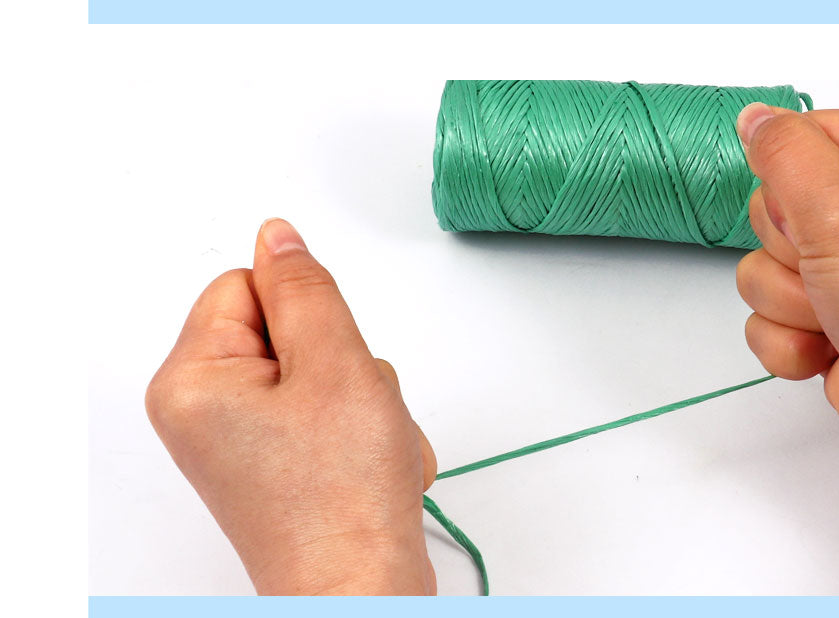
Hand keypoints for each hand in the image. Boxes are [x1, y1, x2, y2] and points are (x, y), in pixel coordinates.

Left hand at [145, 218, 437, 594]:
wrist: (364, 590)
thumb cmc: (342, 498)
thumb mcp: (336, 364)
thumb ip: (306, 289)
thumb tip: (278, 236)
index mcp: (192, 380)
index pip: (249, 284)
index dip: (307, 312)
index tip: (330, 358)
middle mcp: (206, 411)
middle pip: (290, 329)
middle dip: (342, 362)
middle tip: (350, 410)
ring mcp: (245, 441)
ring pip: (323, 370)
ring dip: (364, 399)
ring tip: (366, 445)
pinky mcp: (280, 464)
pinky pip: (331, 412)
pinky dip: (364, 430)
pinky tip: (370, 465)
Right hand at [734, 104, 838, 541]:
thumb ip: (786, 153)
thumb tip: (756, 120)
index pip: (808, 135)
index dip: (792, 183)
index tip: (824, 220)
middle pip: (777, 203)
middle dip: (791, 252)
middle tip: (835, 274)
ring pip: (764, 263)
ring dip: (788, 300)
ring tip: (837, 319)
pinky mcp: (837, 312)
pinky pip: (770, 311)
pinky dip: (789, 337)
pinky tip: (828, 349)